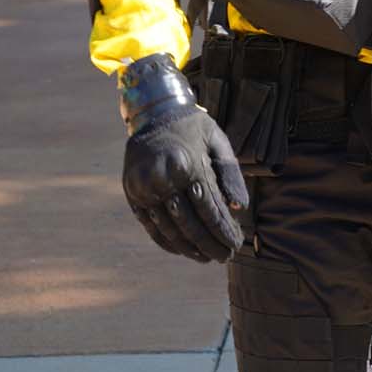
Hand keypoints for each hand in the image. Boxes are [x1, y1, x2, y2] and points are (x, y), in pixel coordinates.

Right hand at [119, 55, 247, 262]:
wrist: (153, 113)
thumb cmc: (193, 128)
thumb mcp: (218, 140)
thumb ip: (231, 173)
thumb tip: (239, 208)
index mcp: (187, 164)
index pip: (210, 209)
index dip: (224, 231)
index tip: (237, 245)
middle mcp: (162, 178)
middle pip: (190, 224)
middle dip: (210, 245)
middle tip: (225, 258)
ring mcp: (143, 187)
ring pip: (169, 229)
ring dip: (189, 248)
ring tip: (207, 258)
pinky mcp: (132, 193)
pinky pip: (149, 225)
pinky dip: (166, 241)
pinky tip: (182, 250)